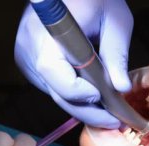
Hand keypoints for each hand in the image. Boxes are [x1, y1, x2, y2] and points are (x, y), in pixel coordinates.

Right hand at [15, 0, 133, 127]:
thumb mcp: (115, 21)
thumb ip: (116, 55)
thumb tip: (121, 89)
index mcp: (48, 32)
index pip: (54, 71)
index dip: (78, 92)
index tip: (104, 99)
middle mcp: (30, 47)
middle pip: (57, 92)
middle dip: (87, 110)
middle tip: (114, 121)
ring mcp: (27, 55)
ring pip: (55, 93)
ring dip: (81, 105)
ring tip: (107, 110)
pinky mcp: (30, 61)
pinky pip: (52, 85)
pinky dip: (72, 94)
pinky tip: (92, 95)